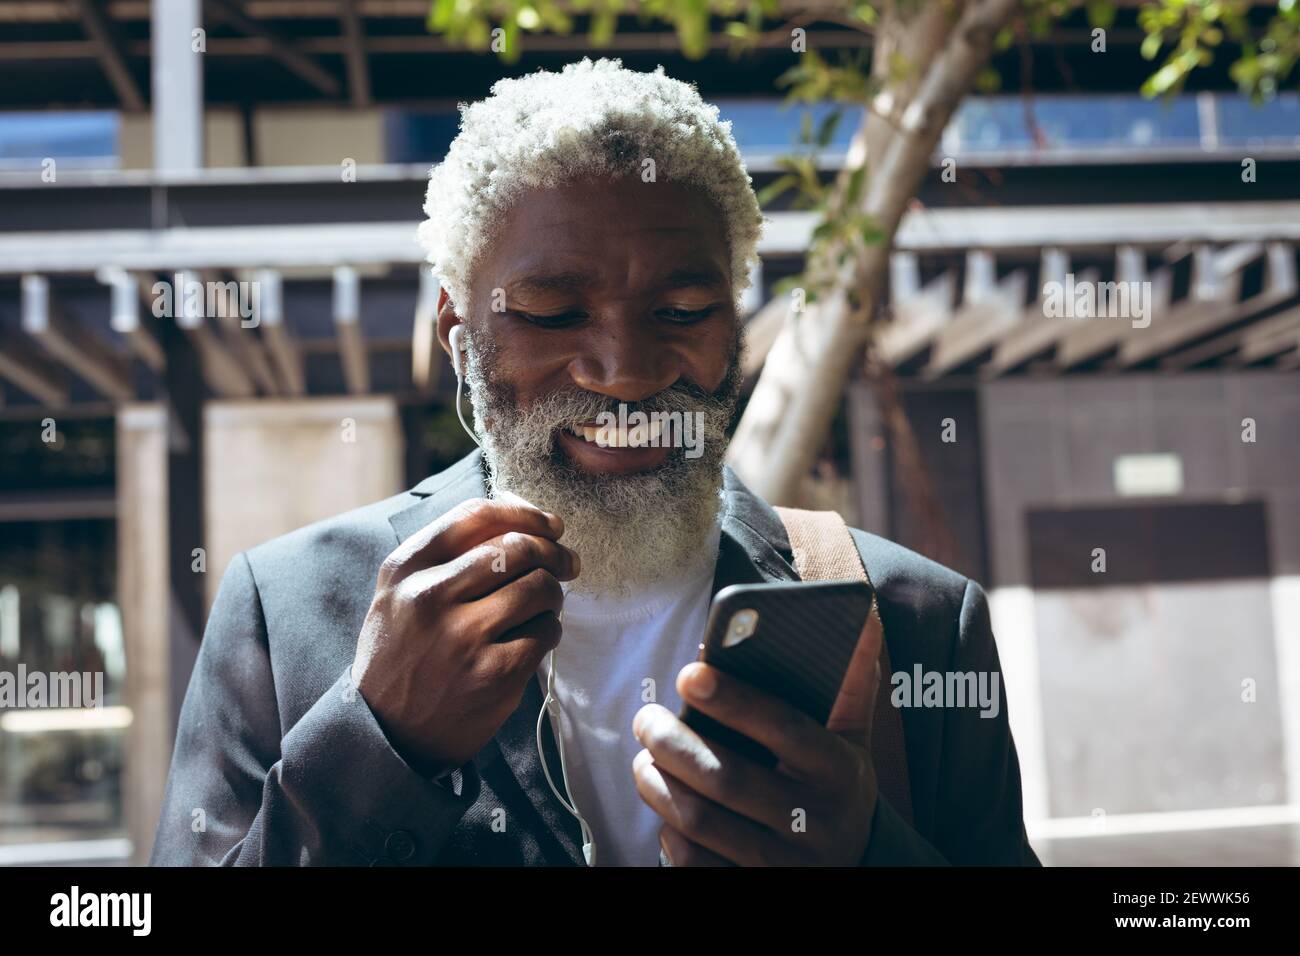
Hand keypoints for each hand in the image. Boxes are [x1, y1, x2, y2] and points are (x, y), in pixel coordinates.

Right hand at [352, 497, 579, 775]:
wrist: (386, 732)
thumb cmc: (402, 653)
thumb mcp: (400, 594)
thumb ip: (446, 555)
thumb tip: (520, 517)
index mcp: (406, 570)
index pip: (476, 516)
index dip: (524, 513)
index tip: (549, 524)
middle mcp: (431, 597)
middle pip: (516, 548)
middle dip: (553, 551)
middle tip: (566, 561)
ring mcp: (464, 637)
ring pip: (538, 588)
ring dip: (553, 592)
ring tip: (546, 603)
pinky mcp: (494, 674)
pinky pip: (545, 633)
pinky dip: (550, 630)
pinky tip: (536, 636)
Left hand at [632, 617, 881, 865]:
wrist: (855, 868)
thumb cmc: (836, 785)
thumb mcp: (852, 739)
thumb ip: (852, 681)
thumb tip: (862, 615)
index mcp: (838, 770)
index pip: (783, 728)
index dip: (735, 700)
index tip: (689, 674)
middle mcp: (814, 821)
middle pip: (728, 778)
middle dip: (674, 743)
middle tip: (646, 719)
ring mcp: (782, 864)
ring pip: (702, 821)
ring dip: (659, 785)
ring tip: (644, 758)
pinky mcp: (752, 888)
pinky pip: (694, 863)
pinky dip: (668, 833)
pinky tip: (666, 809)